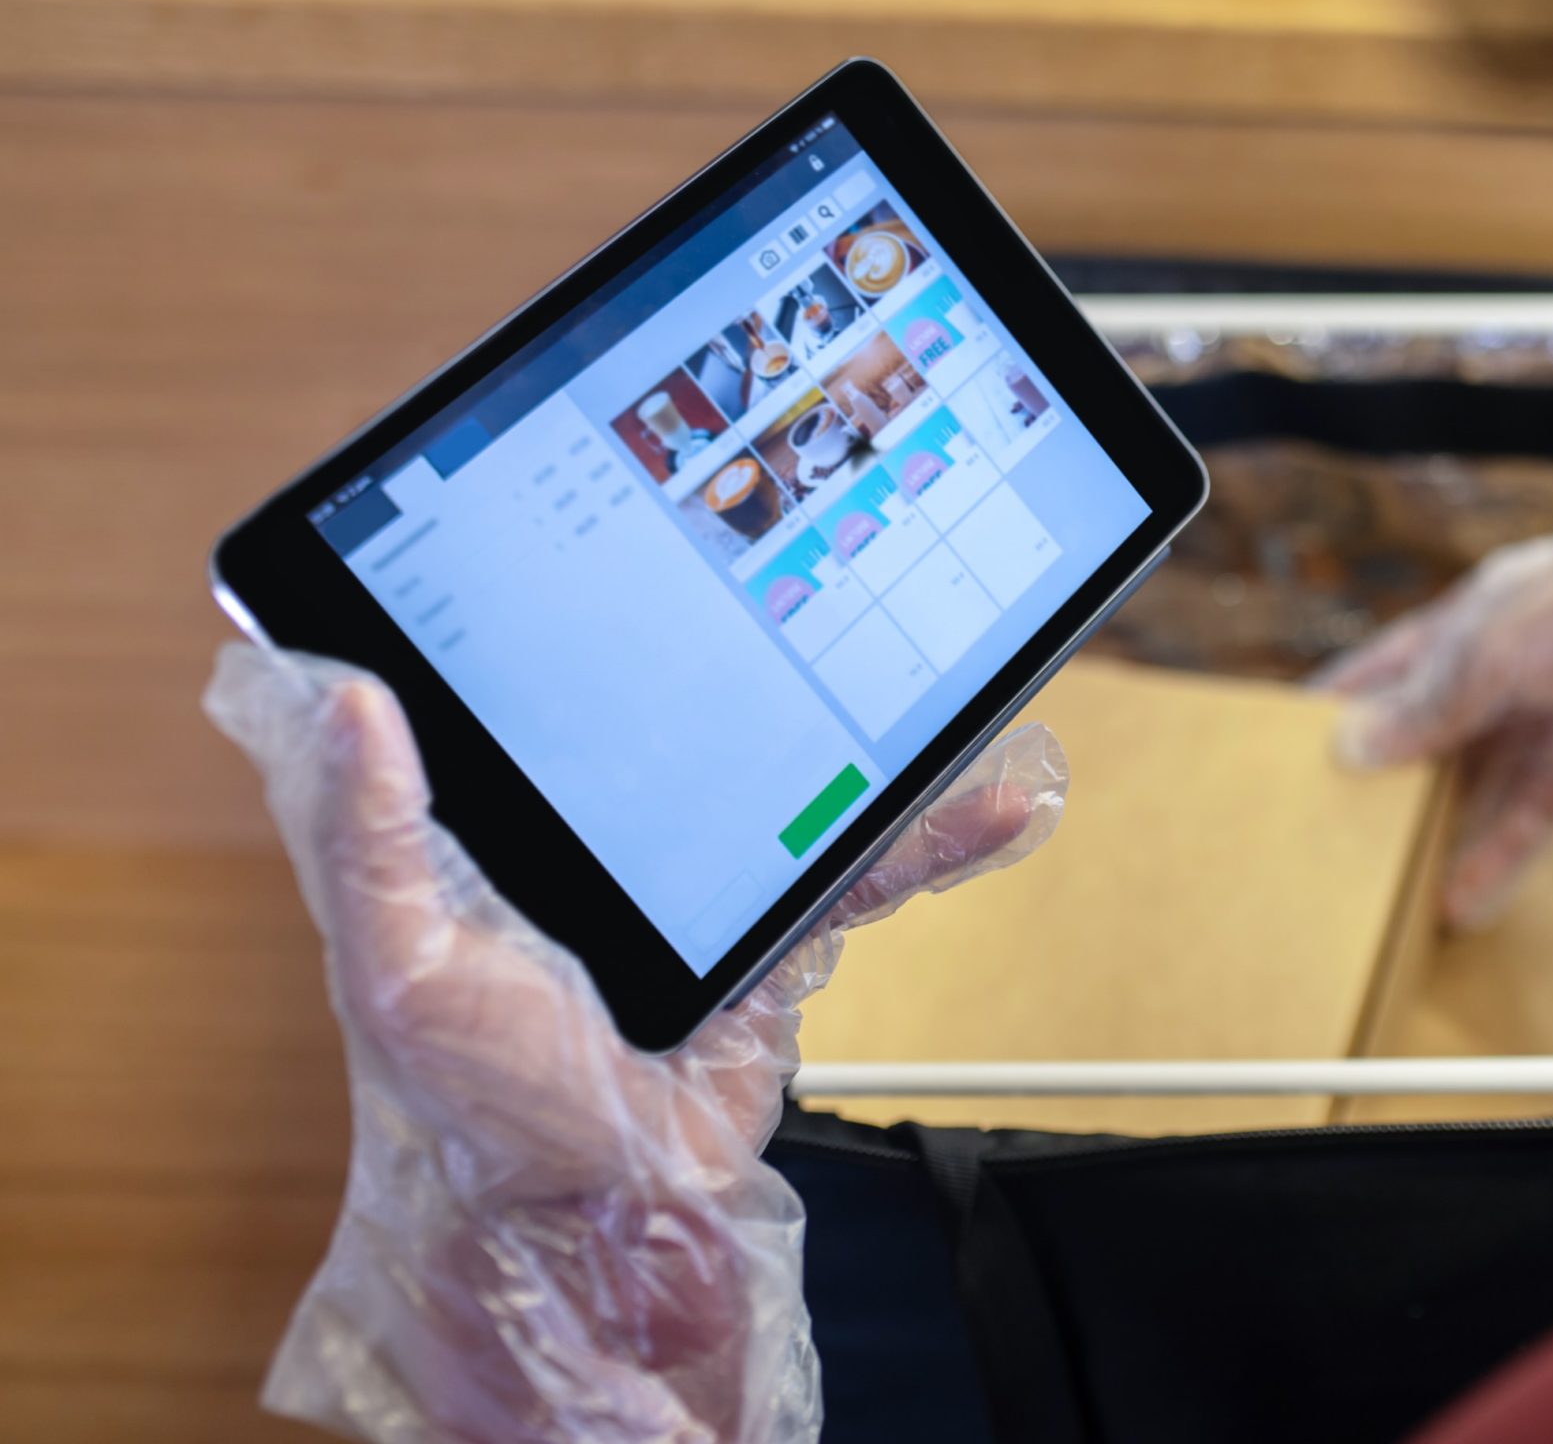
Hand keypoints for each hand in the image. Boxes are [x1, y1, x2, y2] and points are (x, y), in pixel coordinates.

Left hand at [205, 643, 1066, 1443]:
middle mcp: (610, 841)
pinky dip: (933, 839)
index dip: (582, 614)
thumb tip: (352, 696)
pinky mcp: (772, 943)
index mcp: (510, 830)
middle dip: (762, 652)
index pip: (547, 692)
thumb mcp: (395, 967)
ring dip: (867, 736)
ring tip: (931, 683)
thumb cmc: (469, 1114)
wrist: (598, 1231)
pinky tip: (987, 804)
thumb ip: (368, 838)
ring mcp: (702, 888)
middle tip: (815, 584)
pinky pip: (862, 875)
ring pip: (797, 778)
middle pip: (696, 718)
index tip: (640, 535)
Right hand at [1323, 471, 1552, 928]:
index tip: (1293, 739)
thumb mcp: (1490, 651)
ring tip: (1389, 884)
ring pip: (1477, 788)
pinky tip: (1459, 901)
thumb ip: (1425, 704)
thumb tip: (1351, 748)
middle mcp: (1502, 673)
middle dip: (1390, 777)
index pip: (1389, 664)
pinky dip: (1495, 859)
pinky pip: (1528, 821)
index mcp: (1469, 621)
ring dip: (1440, 833)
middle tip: (1331, 825)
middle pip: (1431, 734)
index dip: (1345, 699)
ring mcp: (1545, 722)